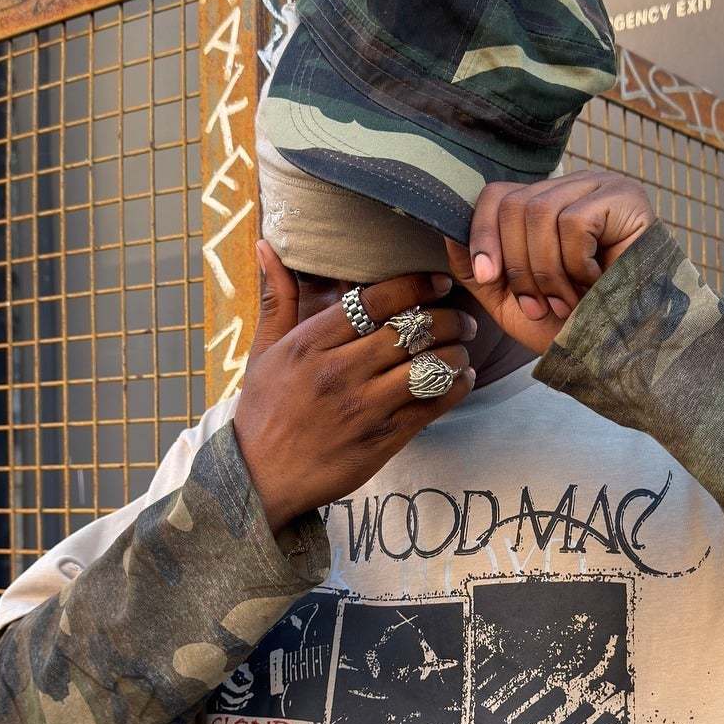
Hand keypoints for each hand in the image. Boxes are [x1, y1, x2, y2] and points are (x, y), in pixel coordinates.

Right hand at [234, 241, 477, 532]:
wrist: (260, 478)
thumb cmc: (263, 411)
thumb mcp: (263, 352)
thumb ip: (277, 298)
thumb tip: (268, 245)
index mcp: (311, 344)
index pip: (375, 301)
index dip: (416, 286)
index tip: (439, 282)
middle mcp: (340, 371)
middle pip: (412, 330)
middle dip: (449, 319)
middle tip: (463, 319)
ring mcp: (364, 407)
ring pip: (429, 367)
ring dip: (456, 354)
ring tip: (463, 351)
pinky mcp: (382, 440)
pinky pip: (433, 406)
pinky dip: (455, 388)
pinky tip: (461, 380)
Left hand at [442, 172, 654, 353]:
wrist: (623, 357)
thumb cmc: (572, 329)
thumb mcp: (510, 301)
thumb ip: (478, 268)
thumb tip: (447, 229)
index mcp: (546, 206)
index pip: (497, 194)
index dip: (483, 234)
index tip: (489, 278)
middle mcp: (573, 188)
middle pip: (515, 204)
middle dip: (519, 266)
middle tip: (542, 305)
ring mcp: (602, 187)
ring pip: (541, 212)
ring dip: (547, 272)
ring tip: (568, 302)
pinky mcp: (626, 197)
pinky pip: (574, 222)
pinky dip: (577, 265)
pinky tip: (597, 283)